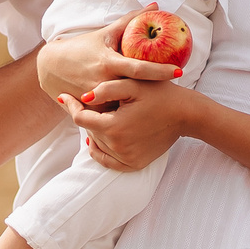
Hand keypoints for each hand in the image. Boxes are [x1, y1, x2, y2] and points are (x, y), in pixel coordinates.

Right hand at [34, 8, 180, 104]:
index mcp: (108, 62)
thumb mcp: (105, 33)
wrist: (50, 67)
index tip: (179, 72)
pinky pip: (111, 114)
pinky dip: (124, 113)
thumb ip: (131, 20)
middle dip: (156, 93)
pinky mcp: (90, 110)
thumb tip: (155, 6)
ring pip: (124, 107)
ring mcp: (96, 98)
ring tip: (161, 108)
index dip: (160, 71)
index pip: (139, 68)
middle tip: (176, 91)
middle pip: (136, 91)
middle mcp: (103, 81)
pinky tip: (141, 116)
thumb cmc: (81, 47)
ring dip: (141, 107)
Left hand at [58, 77, 193, 171]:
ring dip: (95, 131)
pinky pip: (107, 161)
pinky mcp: (134, 164)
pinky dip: (100, 150)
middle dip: (87, 115)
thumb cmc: (160, 94)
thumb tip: (83, 97)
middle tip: (89, 101)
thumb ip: (106, 89)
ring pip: (97, 144)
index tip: (63, 95)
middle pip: (88, 130)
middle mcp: (118, 147)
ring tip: (100, 116)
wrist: (186, 114)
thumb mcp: (133, 84)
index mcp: (114, 126)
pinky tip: (98, 139)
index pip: (80, 118)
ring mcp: (126, 158)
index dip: (70, 105)